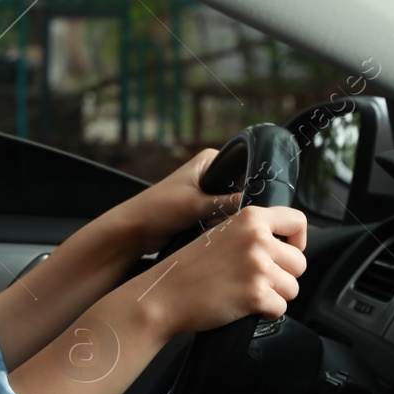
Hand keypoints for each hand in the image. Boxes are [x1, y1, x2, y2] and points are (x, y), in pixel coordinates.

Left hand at [105, 147, 244, 253]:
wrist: (134, 230)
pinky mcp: (203, 210)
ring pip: (233, 208)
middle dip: (235, 209)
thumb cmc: (157, 209)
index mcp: (210, 160)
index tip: (248, 207)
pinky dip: (218, 227)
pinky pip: (222, 219)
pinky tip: (207, 233)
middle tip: (220, 219)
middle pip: (241, 192)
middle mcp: (210, 173)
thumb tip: (258, 207)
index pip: (245, 171)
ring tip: (209, 226)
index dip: (249, 189)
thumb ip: (228, 203)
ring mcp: (207, 192)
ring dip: (225, 220)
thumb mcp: (196, 204)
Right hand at [107, 203, 308, 345]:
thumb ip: (252, 232)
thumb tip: (285, 245)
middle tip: (255, 280)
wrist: (164, 296)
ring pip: (293, 288)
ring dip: (275, 296)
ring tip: (246, 292)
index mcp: (250, 218)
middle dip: (282, 276)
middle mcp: (257, 239)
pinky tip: (242, 306)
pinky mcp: (256, 294)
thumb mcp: (219, 233)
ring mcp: (258, 267)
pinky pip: (281, 308)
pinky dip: (265, 312)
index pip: (297, 221)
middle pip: (299, 262)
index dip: (297, 240)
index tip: (288, 251)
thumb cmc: (188, 268)